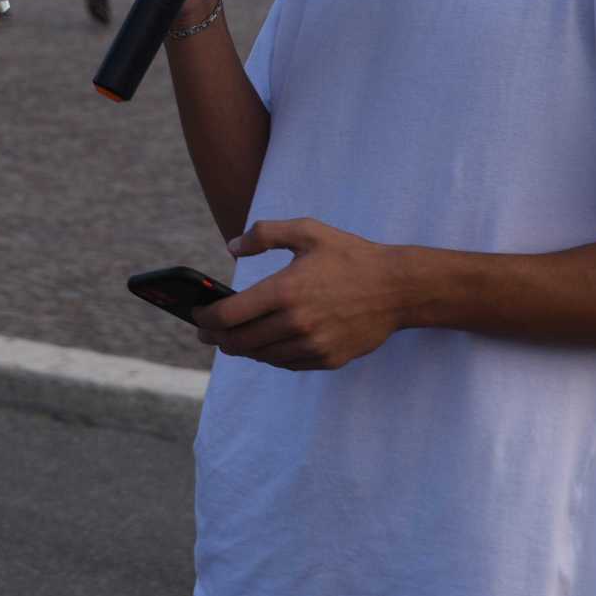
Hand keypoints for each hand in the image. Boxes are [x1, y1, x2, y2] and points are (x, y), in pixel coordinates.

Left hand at [192, 218, 407, 369]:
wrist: (398, 288)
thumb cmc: (350, 255)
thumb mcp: (307, 231)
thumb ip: (264, 234)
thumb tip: (231, 247)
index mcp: (284, 291)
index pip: (228, 315)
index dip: (205, 319)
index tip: (197, 317)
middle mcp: (295, 323)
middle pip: (238, 342)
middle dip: (216, 338)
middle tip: (207, 333)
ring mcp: (312, 345)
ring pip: (261, 356)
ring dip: (242, 348)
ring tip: (233, 337)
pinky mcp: (327, 359)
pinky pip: (286, 364)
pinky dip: (269, 355)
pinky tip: (265, 344)